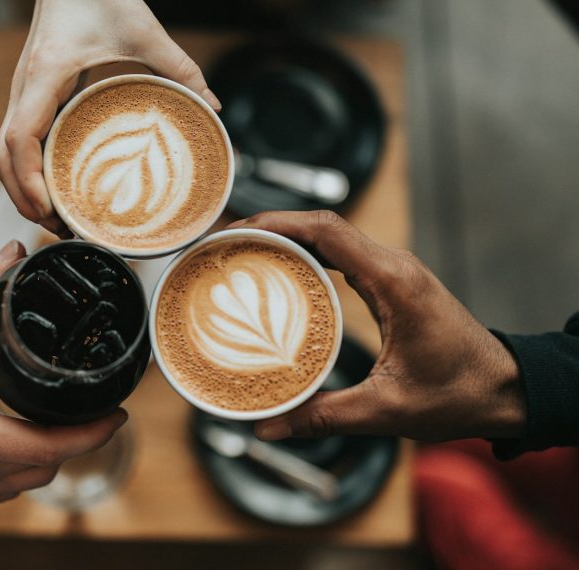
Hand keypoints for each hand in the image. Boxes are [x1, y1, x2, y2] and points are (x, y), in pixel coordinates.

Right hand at [0, 0, 220, 234]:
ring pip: (2, 154)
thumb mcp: (143, 29)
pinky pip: (17, 143)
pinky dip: (28, 172)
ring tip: (56, 218)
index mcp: (45, 75)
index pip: (18, 139)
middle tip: (60, 228)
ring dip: (22, 189)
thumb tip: (212, 107)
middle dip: (24, 199)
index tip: (50, 209)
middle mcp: (24, 88)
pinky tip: (55, 188)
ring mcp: (22, 93)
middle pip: (2, 159)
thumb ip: (180, 67)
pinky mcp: (30, 96)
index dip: (28, 181)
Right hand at [227, 211, 525, 441]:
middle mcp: (394, 266)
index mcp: (394, 282)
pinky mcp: (392, 284)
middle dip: (271, 227)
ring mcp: (394, 272)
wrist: (505, 391)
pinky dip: (308, 255)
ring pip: (332, 236)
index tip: (237, 231)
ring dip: (288, 238)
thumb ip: (323, 416)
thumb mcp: (386, 410)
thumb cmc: (459, 394)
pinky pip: (342, 255)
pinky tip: (281, 274)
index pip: (328, 230)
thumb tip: (268, 427)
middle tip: (226, 244)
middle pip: (323, 225)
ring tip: (243, 253)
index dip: (277, 223)